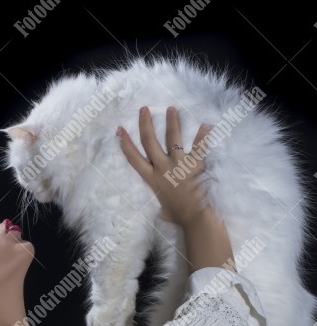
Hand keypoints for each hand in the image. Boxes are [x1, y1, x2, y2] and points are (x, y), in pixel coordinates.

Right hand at [117, 106, 212, 226]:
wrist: (196, 217)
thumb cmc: (180, 217)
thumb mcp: (165, 211)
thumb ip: (163, 207)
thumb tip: (164, 212)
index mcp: (152, 179)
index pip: (133, 158)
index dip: (125, 142)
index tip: (120, 129)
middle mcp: (162, 167)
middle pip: (149, 141)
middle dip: (145, 123)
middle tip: (144, 109)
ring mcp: (179, 163)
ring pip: (172, 137)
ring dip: (172, 121)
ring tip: (171, 109)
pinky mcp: (195, 163)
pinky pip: (200, 145)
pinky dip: (203, 134)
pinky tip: (206, 123)